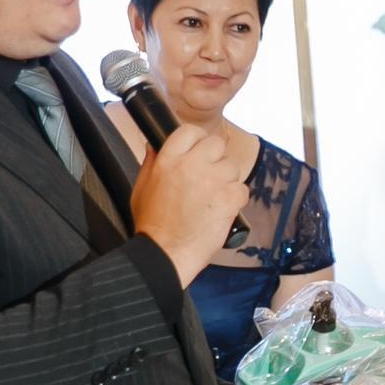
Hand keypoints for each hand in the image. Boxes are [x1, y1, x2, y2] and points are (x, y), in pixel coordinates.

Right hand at [130, 123, 247, 285]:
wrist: (165, 252)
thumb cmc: (153, 224)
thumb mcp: (141, 187)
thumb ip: (151, 163)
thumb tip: (154, 145)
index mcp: (168, 159)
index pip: (191, 131)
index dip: (198, 140)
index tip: (200, 150)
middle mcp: (191, 165)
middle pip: (217, 144)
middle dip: (216, 159)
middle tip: (209, 177)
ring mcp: (212, 181)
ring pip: (233, 167)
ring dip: (227, 180)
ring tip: (213, 198)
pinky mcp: (228, 199)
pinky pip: (242, 189)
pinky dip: (236, 199)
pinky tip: (221, 209)